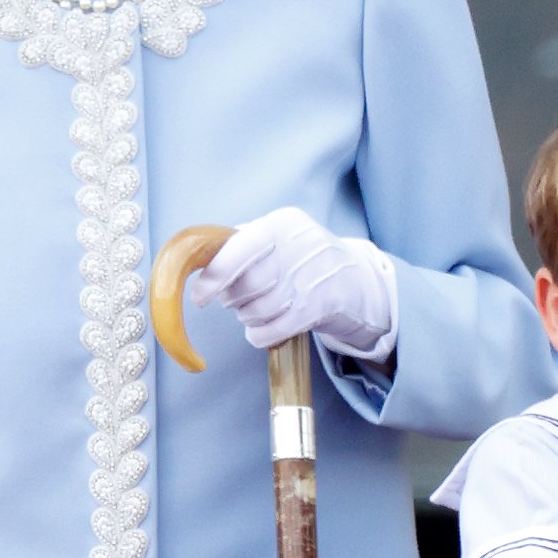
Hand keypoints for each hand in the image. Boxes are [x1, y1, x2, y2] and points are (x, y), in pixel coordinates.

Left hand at [187, 206, 397, 359]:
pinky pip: (277, 329)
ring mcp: (316, 276)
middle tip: (233, 299)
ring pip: (261, 308)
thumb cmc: (301, 258)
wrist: (358, 280)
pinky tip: (259, 330)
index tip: (199, 296)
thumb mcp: (277, 237)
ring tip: (252, 310)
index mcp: (282, 222)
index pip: (239, 249)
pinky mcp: (326, 306)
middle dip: (232, 298)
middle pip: (249, 284)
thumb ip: (241, 243)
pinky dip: (260, 335)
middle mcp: (302, 245)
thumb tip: (199, 259)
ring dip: (247, 316)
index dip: (214, 276)